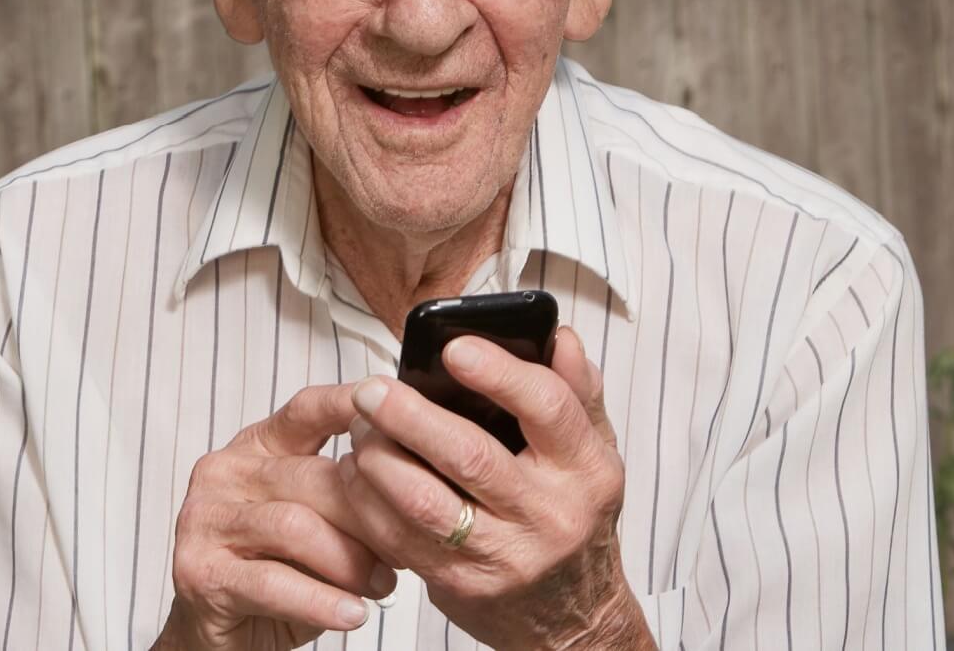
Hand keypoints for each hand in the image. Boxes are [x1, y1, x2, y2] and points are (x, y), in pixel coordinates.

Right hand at [153, 384, 398, 650]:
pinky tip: (352, 614)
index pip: (307, 409)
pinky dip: (321, 601)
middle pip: (313, 476)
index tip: (400, 410)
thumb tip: (415, 482)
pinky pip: (273, 582)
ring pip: (296, 526)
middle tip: (407, 551)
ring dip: (350, 561)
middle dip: (369, 516)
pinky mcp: (199, 571)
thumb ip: (347, 494)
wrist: (222, 635)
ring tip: (382, 585)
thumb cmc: (278, 569)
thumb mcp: (317, 522)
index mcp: (256, 446)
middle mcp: (225, 472)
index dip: (352, 406)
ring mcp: (206, 520)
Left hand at [338, 327, 654, 650]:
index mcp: (585, 468)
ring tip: (360, 429)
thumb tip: (560, 336)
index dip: (498, 372)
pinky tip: (359, 473)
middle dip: (410, 416)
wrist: (573, 616)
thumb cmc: (574, 514)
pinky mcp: (462, 586)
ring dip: (380, 460)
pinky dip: (370, 502)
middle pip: (470, 456)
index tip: (453, 348)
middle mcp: (549, 514)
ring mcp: (505, 556)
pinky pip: (402, 539)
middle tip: (372, 389)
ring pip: (425, 503)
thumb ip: (578, 391)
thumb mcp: (594, 451)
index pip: (547, 407)